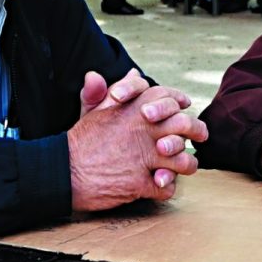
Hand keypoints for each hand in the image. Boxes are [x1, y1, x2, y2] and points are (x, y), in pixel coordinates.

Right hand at [67, 70, 205, 210]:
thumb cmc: (80, 142)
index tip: (184, 107)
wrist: (62, 172)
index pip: (168, 98)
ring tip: (179, 168)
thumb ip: (114, 91)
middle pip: (184, 126)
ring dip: (185, 165)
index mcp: (133, 110)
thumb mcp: (94, 111)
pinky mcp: (141, 184)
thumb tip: (133, 72)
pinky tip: (160, 185)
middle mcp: (143, 131)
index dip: (179, 102)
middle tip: (199, 138)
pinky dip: (166, 189)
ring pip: (183, 160)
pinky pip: (167, 188)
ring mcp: (144, 158)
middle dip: (196, 131)